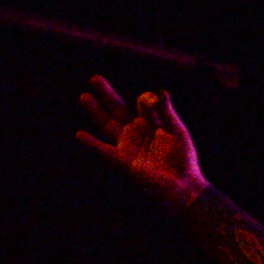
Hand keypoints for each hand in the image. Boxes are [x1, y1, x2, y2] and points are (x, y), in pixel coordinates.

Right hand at [76, 76, 207, 208]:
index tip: (153, 104)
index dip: (146, 101)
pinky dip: (92, 144)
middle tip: (95, 78)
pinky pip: (104, 150)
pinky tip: (80, 134)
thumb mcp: (177, 132)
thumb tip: (162, 91)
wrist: (182, 185)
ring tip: (85, 96)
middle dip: (107, 94)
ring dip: (96, 111)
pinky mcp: (123, 161)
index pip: (143, 104)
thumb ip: (168, 113)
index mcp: (152, 123)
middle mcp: (137, 132)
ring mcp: (128, 145)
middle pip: (118, 109)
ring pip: (108, 125)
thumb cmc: (183, 159)